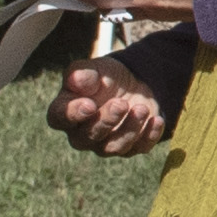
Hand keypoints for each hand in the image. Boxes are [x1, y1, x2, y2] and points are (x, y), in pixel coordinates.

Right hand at [48, 57, 169, 152]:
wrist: (132, 82)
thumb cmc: (104, 76)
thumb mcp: (94, 69)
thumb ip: (83, 74)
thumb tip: (76, 80)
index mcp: (66, 112)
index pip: (59, 118)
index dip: (73, 114)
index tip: (90, 104)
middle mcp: (82, 133)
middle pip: (87, 137)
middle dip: (106, 121)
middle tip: (121, 104)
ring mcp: (106, 143)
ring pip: (113, 147)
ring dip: (129, 129)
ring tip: (141, 108)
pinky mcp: (131, 146)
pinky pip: (139, 148)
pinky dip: (149, 136)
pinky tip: (156, 120)